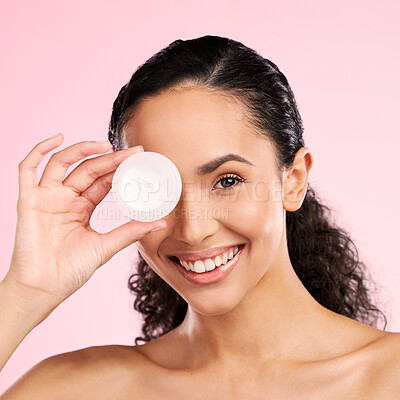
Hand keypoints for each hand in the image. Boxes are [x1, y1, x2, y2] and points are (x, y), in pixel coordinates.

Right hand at [4, 134, 166, 311]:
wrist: (44, 287)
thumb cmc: (71, 270)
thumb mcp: (106, 246)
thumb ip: (130, 231)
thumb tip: (159, 223)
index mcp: (82, 207)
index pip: (102, 181)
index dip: (119, 168)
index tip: (139, 159)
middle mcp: (65, 198)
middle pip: (88, 170)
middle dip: (110, 159)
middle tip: (132, 152)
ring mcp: (46, 197)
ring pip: (62, 163)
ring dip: (82, 150)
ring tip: (105, 145)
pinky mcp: (28, 199)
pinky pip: (27, 168)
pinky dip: (39, 150)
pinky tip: (57, 139)